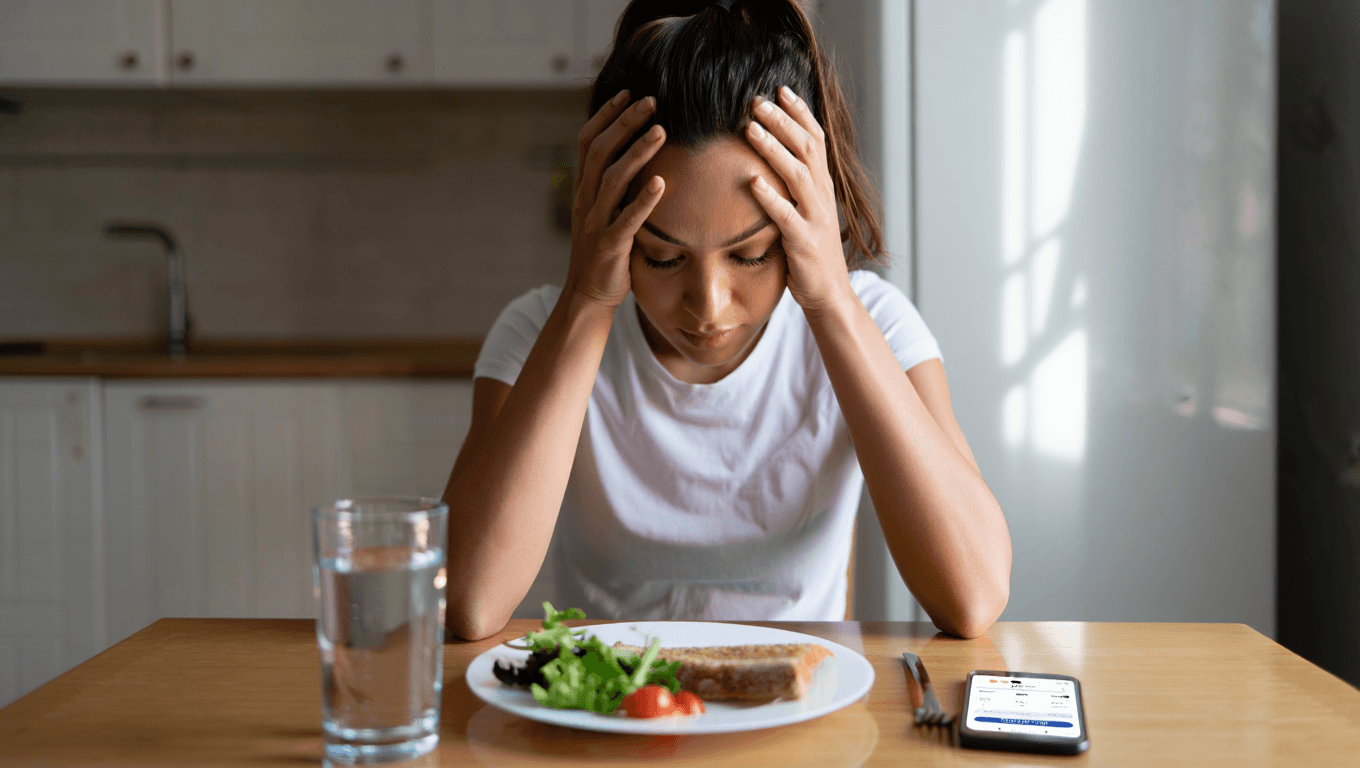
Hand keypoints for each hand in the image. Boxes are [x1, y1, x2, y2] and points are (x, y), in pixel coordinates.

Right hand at [566, 90, 667, 309]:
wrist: (589, 295)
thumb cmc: (606, 251)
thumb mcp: (605, 212)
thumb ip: (616, 186)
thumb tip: (639, 155)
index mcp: (583, 190)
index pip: (587, 142)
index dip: (606, 115)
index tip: (628, 92)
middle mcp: (585, 201)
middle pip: (600, 151)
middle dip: (624, 123)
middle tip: (651, 100)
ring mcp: (595, 223)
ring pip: (611, 179)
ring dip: (636, 152)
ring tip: (660, 131)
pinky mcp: (610, 245)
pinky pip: (626, 219)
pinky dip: (642, 199)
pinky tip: (660, 183)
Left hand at [745, 86, 853, 313]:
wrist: (829, 294)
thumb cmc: (810, 252)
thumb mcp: (805, 211)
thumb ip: (793, 186)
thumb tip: (768, 158)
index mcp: (822, 186)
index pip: (815, 139)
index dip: (800, 112)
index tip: (780, 88)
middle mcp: (822, 196)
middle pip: (806, 148)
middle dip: (782, 121)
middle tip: (757, 100)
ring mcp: (815, 218)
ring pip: (797, 174)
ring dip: (773, 149)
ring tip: (750, 129)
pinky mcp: (804, 242)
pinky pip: (786, 215)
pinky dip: (770, 197)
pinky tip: (752, 181)